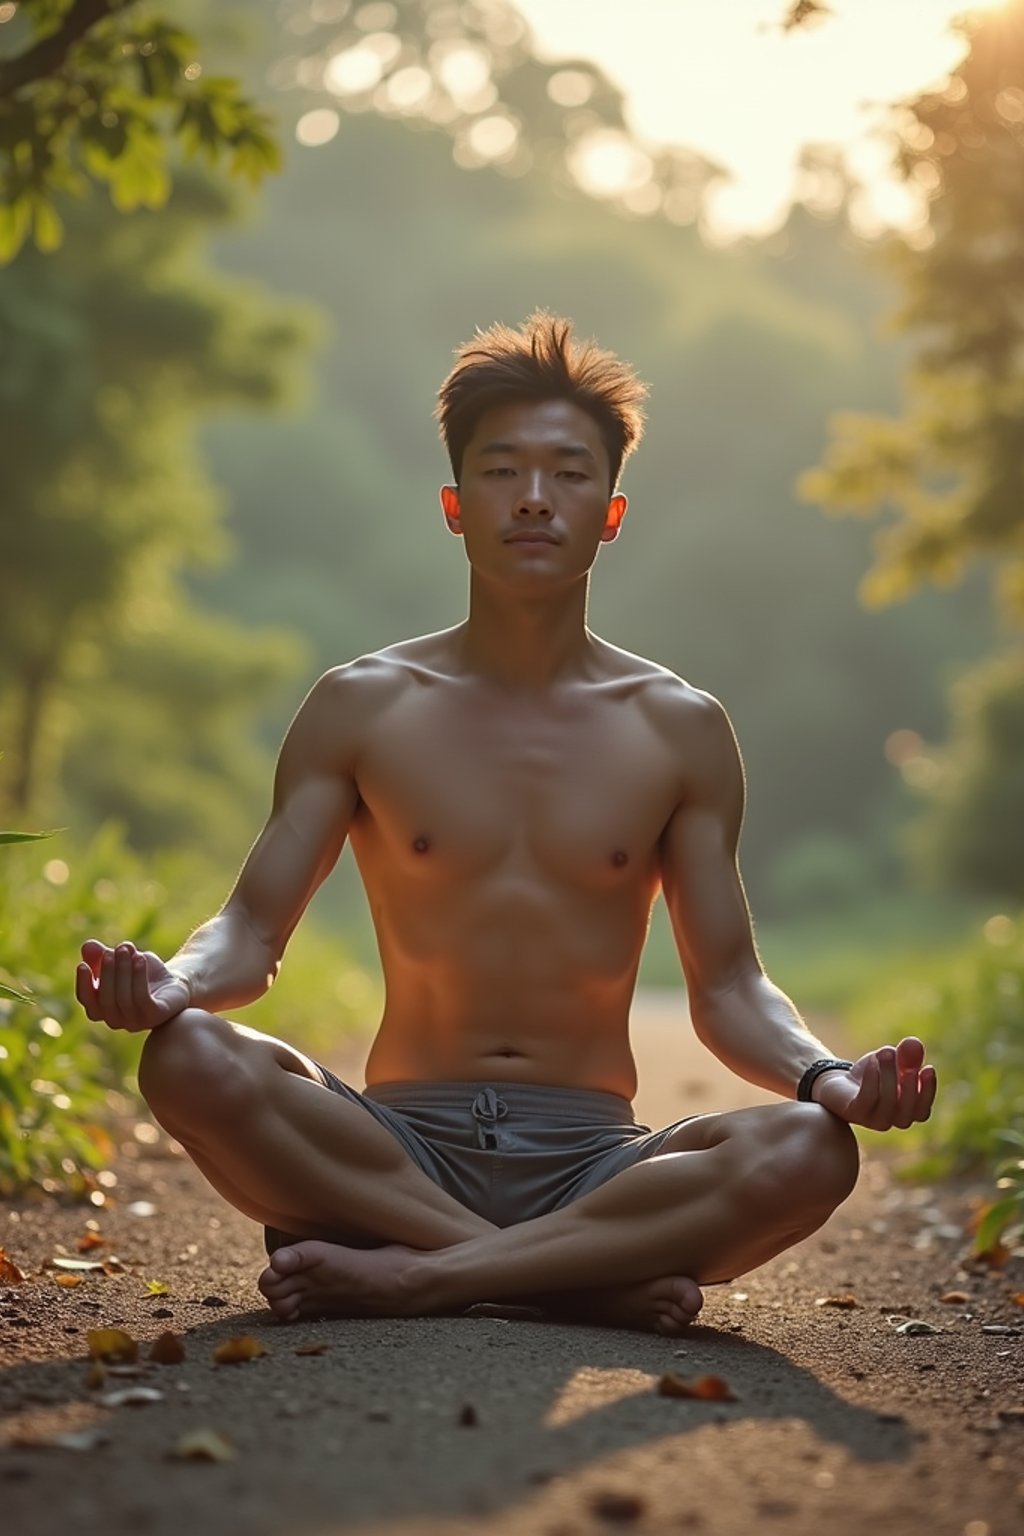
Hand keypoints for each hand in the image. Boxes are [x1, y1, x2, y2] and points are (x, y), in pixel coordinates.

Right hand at [76, 939, 191, 1032]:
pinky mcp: (156, 1016)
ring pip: (124, 999)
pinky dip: (139, 977)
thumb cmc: (142, 972)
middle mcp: (116, 1020)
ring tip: (127, 949)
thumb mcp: (120, 959)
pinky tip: (140, 958)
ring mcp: (137, 1022)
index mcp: (102, 1009)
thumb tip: (87, 946)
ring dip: (124, 971)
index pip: (86, 1000)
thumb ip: (101, 954)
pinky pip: (143, 999)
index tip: (82, 964)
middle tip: (113, 950)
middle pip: (105, 1000)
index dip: (83, 984)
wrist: (175, 981)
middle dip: (108, 972)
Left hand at [813, 1037, 936, 1129]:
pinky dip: (872, 1080)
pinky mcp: (853, 1111)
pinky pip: (867, 1099)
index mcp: (904, 1112)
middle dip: (910, 1086)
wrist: (836, 1082)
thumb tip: (914, 1043)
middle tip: (909, 1064)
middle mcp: (890, 1120)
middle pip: (907, 1112)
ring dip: (889, 1076)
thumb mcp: (890, 1060)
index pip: (922, 1112)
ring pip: (887, 1104)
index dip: (928, 1092)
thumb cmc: (869, 1074)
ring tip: (886, 1052)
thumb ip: (905, 1053)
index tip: (928, 1068)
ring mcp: (871, 1119)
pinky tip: (872, 1063)